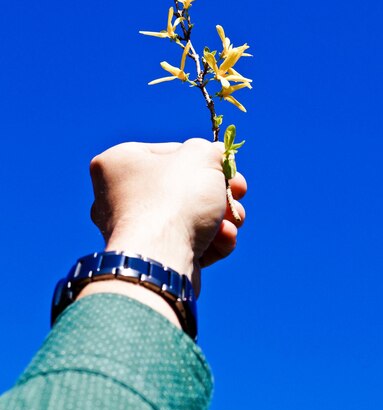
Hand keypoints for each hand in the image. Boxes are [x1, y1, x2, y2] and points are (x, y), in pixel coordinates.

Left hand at [89, 139, 246, 294]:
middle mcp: (117, 195)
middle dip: (218, 192)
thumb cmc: (175, 199)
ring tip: (235, 221)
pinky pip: (186, 243)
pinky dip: (210, 241)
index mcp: (119, 162)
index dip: (206, 159)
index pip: (171, 152)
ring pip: (188, 217)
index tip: (229, 168)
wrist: (161, 259)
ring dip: (220, 217)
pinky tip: (223, 239)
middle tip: (239, 192)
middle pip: (182, 187)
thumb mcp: (201, 156)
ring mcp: (134, 230)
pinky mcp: (152, 259)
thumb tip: (218, 153)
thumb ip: (211, 150)